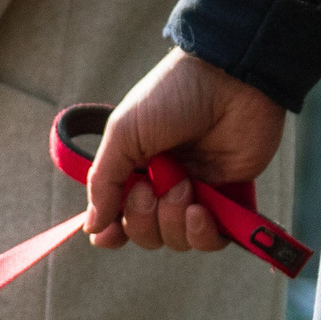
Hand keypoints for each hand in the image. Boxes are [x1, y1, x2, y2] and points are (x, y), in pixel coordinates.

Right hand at [85, 49, 285, 250]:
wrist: (230, 79)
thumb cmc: (173, 95)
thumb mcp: (124, 133)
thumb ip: (103, 182)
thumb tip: (90, 228)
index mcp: (136, 168)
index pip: (118, 217)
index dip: (113, 232)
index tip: (110, 234)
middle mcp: (164, 185)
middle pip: (146, 234)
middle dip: (145, 218)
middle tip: (152, 187)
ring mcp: (197, 193)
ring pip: (177, 240)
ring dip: (174, 221)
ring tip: (185, 186)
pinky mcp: (229, 198)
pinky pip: (212, 240)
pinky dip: (203, 234)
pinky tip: (200, 210)